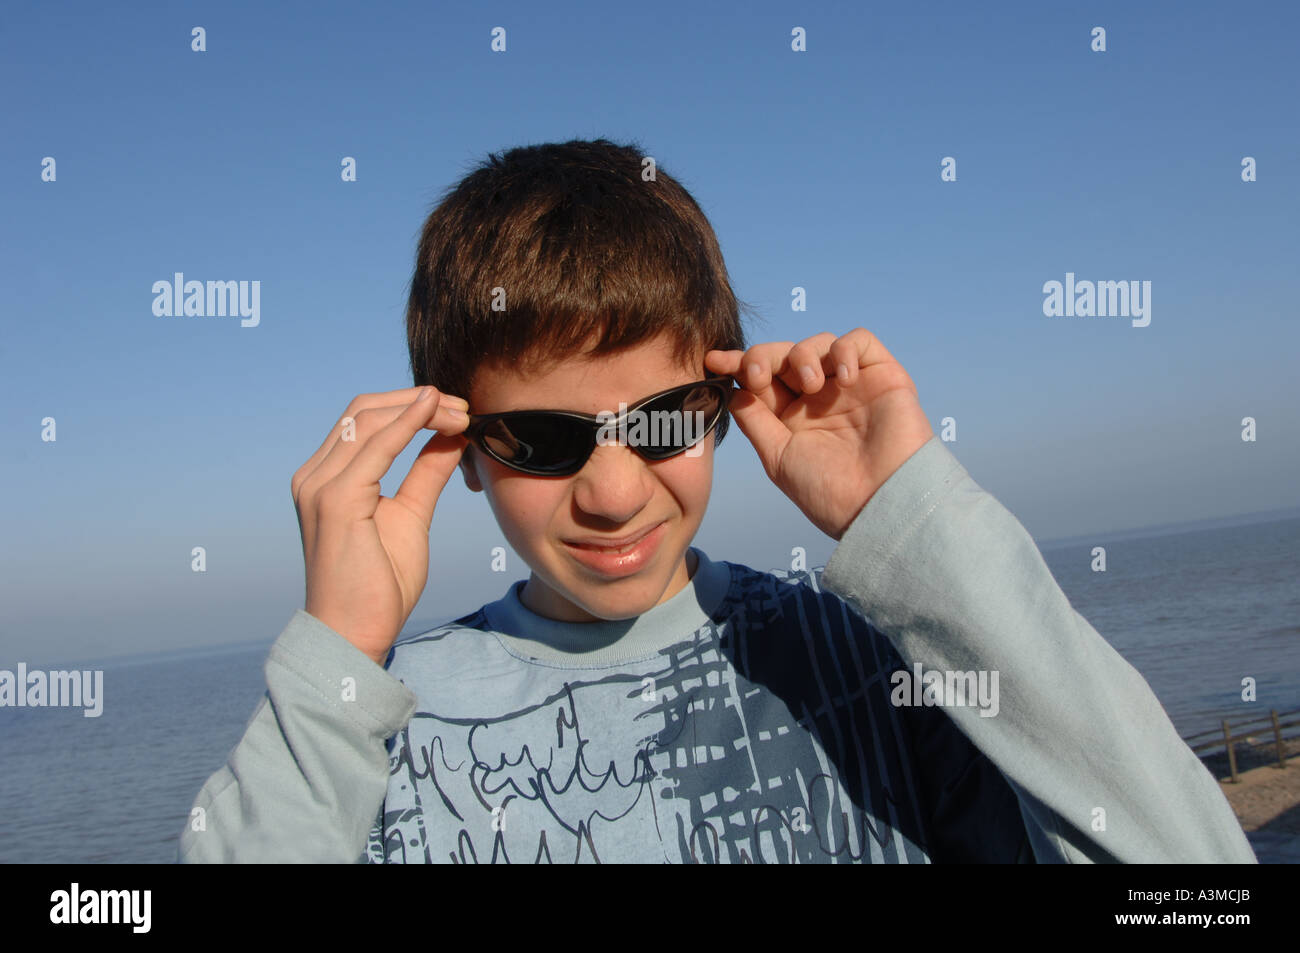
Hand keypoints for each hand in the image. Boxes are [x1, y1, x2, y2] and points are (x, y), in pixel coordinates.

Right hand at [290, 387, 469, 665]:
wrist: (353, 634)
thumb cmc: (378, 586)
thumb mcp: (411, 516)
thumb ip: (426, 474)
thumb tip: (452, 437)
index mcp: (326, 478)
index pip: (366, 420)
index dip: (411, 406)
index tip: (457, 410)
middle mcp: (314, 475)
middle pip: (365, 410)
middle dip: (418, 401)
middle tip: (464, 407)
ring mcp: (320, 485)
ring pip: (370, 419)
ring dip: (420, 409)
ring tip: (461, 413)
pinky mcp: (336, 500)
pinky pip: (376, 446)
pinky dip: (408, 424)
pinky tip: (437, 415)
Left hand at [705, 329, 933, 539]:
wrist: (882, 504)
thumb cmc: (829, 492)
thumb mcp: (779, 457)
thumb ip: (756, 421)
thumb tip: (732, 390)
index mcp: (793, 418)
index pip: (762, 380)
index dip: (738, 365)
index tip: (714, 361)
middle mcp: (820, 398)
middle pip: (784, 355)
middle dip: (764, 356)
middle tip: (758, 374)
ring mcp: (851, 385)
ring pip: (818, 342)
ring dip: (803, 355)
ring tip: (811, 386)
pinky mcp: (883, 375)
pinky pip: (859, 341)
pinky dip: (845, 349)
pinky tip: (844, 378)